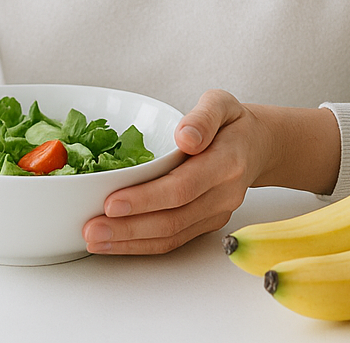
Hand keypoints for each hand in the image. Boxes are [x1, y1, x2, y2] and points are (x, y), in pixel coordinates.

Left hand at [82, 91, 341, 254]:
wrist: (258, 147)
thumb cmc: (232, 123)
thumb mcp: (221, 103)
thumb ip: (204, 116)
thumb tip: (186, 137)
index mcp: (226, 162)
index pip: (183, 187)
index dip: (146, 198)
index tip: (111, 203)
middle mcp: (224, 194)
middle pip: (173, 219)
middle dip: (129, 228)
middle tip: (91, 229)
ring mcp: (216, 213)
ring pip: (171, 236)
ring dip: (130, 242)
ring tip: (94, 240)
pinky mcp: (207, 224)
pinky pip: (174, 240)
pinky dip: (142, 245)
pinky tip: (115, 244)